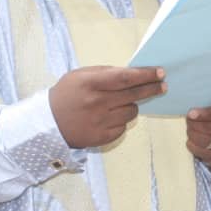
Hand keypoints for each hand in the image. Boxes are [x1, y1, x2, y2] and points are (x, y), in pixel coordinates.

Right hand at [49, 66, 164, 148]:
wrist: (48, 123)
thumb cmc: (66, 94)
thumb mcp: (80, 76)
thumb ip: (105, 73)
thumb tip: (132, 73)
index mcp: (90, 84)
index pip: (125, 78)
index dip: (145, 75)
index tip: (160, 73)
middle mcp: (96, 102)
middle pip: (133, 95)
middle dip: (151, 89)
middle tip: (162, 85)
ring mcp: (100, 122)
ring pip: (132, 112)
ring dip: (131, 105)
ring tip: (119, 103)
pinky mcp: (102, 137)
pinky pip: (123, 127)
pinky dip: (121, 120)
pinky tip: (109, 117)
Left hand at [186, 100, 210, 163]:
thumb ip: (206, 105)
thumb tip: (192, 111)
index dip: (204, 114)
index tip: (191, 113)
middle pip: (210, 128)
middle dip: (194, 124)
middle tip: (188, 119)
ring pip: (205, 141)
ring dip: (193, 134)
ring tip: (190, 128)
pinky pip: (203, 153)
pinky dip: (193, 146)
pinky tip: (191, 140)